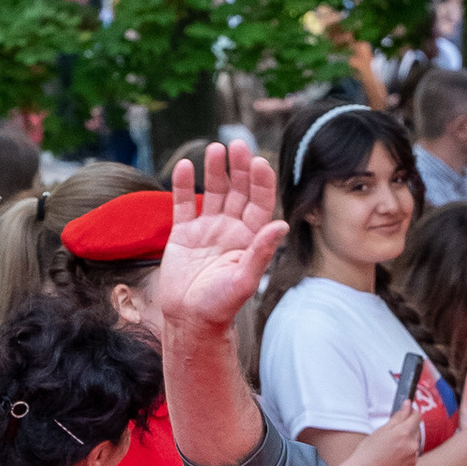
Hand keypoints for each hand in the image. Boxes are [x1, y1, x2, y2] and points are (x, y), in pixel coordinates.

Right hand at [157, 143, 283, 333]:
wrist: (189, 320)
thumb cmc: (220, 306)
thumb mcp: (244, 280)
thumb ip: (261, 251)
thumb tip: (283, 225)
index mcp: (250, 238)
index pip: (260, 203)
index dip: (260, 182)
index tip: (259, 162)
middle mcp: (231, 229)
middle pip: (238, 191)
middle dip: (239, 168)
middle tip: (237, 145)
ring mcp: (207, 229)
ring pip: (213, 192)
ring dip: (215, 170)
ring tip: (215, 148)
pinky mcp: (184, 233)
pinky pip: (184, 203)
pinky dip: (184, 185)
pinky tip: (187, 166)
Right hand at [332, 407, 421, 465]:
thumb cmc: (367, 452)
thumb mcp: (381, 430)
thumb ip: (398, 417)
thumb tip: (407, 404)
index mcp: (404, 433)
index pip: (416, 417)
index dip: (411, 413)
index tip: (407, 412)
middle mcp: (412, 446)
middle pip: (416, 430)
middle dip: (407, 428)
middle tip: (392, 434)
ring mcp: (413, 459)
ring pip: (414, 444)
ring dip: (406, 443)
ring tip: (390, 449)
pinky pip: (412, 457)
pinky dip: (405, 456)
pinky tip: (392, 458)